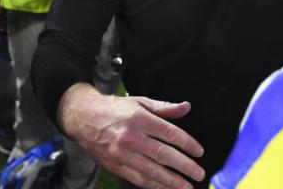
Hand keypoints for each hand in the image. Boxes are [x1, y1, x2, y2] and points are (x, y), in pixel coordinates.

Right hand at [59, 85, 204, 188]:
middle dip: (184, 166)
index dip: (187, 144)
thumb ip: (164, 108)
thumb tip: (186, 107)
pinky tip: (165, 187)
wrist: (83, 118)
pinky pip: (138, 178)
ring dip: (171, 181)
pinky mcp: (115, 165)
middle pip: (163, 154)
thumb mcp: (139, 102)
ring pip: (152, 171)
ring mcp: (122, 154)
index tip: (199, 152)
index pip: (169, 133)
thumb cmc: (115, 109)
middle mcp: (131, 137)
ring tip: (186, 186)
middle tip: (199, 173)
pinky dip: (154, 185)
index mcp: (139, 119)